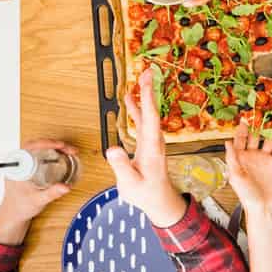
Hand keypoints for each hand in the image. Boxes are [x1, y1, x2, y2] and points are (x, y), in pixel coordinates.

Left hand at [0, 140, 74, 244]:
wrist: (13, 214)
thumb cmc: (19, 207)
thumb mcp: (37, 200)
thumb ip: (51, 194)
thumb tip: (65, 186)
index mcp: (17, 169)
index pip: (29, 148)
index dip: (45, 143)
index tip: (59, 145)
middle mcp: (18, 165)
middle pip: (34, 145)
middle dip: (53, 144)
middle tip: (68, 148)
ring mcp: (23, 166)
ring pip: (37, 149)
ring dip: (53, 147)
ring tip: (67, 151)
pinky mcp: (28, 168)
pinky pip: (38, 155)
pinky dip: (51, 152)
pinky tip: (60, 156)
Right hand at [105, 68, 185, 226]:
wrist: (159, 200)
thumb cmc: (146, 194)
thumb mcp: (131, 183)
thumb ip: (121, 167)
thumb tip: (113, 149)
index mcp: (152, 148)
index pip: (150, 118)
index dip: (147, 98)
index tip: (146, 82)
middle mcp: (155, 141)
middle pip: (151, 111)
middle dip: (148, 91)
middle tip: (147, 71)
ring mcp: (153, 141)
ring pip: (148, 115)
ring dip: (143, 97)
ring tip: (140, 80)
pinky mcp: (148, 143)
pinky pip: (143, 122)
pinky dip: (138, 109)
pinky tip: (132, 100)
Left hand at [225, 120, 271, 211]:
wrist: (263, 206)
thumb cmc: (246, 195)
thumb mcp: (235, 176)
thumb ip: (232, 159)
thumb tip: (227, 143)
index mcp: (239, 158)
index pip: (240, 139)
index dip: (242, 128)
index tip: (245, 117)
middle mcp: (252, 155)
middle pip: (254, 136)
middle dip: (258, 124)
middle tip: (262, 112)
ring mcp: (264, 157)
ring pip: (267, 139)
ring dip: (270, 129)